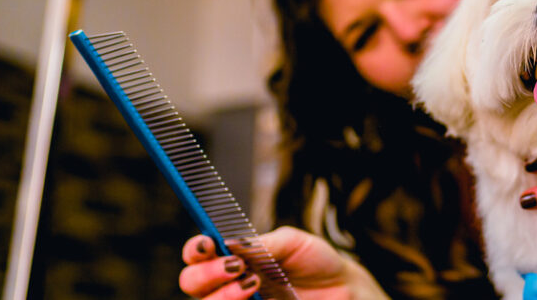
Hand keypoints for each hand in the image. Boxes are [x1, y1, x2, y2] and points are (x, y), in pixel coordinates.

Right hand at [178, 226, 389, 299]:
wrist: (344, 289)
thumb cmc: (317, 262)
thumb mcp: (294, 243)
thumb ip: (263, 244)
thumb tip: (229, 242)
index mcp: (235, 257)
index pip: (199, 255)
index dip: (195, 250)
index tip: (208, 245)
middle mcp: (230, 283)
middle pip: (192, 283)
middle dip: (206, 274)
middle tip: (237, 267)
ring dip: (224, 295)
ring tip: (254, 284)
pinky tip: (260, 299)